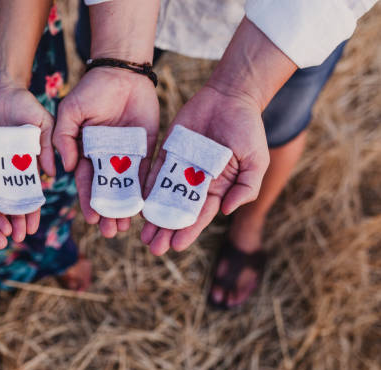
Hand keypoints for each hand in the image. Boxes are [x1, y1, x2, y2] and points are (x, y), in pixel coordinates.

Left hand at [0, 84, 54, 241]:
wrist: (0, 90)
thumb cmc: (25, 104)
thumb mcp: (42, 122)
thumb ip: (47, 145)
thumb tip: (51, 173)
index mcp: (30, 163)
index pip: (31, 192)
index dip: (32, 210)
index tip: (32, 228)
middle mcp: (12, 168)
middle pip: (13, 199)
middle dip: (15, 219)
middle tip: (15, 239)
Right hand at [53, 67, 158, 236]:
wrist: (122, 72)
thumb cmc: (91, 90)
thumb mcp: (69, 111)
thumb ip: (63, 138)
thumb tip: (66, 169)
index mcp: (86, 151)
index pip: (87, 182)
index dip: (89, 201)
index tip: (93, 220)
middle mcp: (106, 157)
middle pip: (107, 190)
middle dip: (108, 211)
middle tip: (112, 232)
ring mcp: (126, 154)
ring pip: (127, 187)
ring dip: (126, 207)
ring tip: (126, 227)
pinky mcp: (145, 147)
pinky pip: (146, 172)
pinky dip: (145, 190)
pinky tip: (145, 206)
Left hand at [141, 85, 269, 254]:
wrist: (231, 96)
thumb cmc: (248, 128)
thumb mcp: (256, 160)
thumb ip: (246, 187)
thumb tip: (227, 211)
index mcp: (217, 187)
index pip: (200, 215)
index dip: (188, 231)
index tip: (176, 246)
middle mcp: (197, 181)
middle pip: (179, 211)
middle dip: (167, 230)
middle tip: (153, 248)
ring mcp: (181, 167)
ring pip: (163, 197)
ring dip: (154, 216)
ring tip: (143, 235)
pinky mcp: (168, 152)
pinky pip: (155, 173)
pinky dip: (146, 190)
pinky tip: (138, 205)